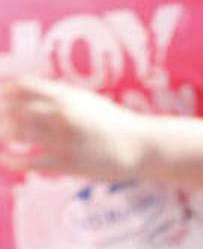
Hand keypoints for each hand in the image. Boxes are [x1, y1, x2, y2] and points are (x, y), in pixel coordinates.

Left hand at [0, 78, 149, 179]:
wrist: (141, 147)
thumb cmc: (114, 124)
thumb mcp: (88, 102)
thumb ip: (60, 96)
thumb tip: (28, 92)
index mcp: (68, 96)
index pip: (22, 86)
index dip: (2, 91)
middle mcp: (63, 114)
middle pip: (12, 108)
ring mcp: (63, 138)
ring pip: (15, 132)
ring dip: (0, 132)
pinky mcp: (65, 163)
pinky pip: (26, 161)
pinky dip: (9, 159)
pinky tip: (3, 157)